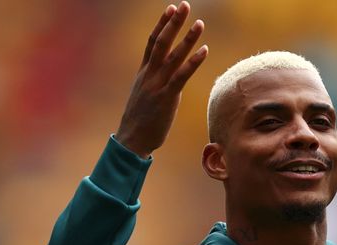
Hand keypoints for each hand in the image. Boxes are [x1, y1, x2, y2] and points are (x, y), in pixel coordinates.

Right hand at [115, 1, 207, 157]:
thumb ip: (156, 84)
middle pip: (161, 42)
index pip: (152, 43)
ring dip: (188, 38)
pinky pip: (181, 76)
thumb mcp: (147, 97)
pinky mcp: (166, 97)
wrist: (131, 140)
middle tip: (184, 4)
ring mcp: (157, 85)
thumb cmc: (141, 121)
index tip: (170, 9)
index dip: (162, 24)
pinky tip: (205, 50)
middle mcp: (149, 75)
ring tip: (199, 23)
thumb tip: (169, 81)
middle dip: (173, 23)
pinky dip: (193, 62)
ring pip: (173, 56)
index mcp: (144, 73)